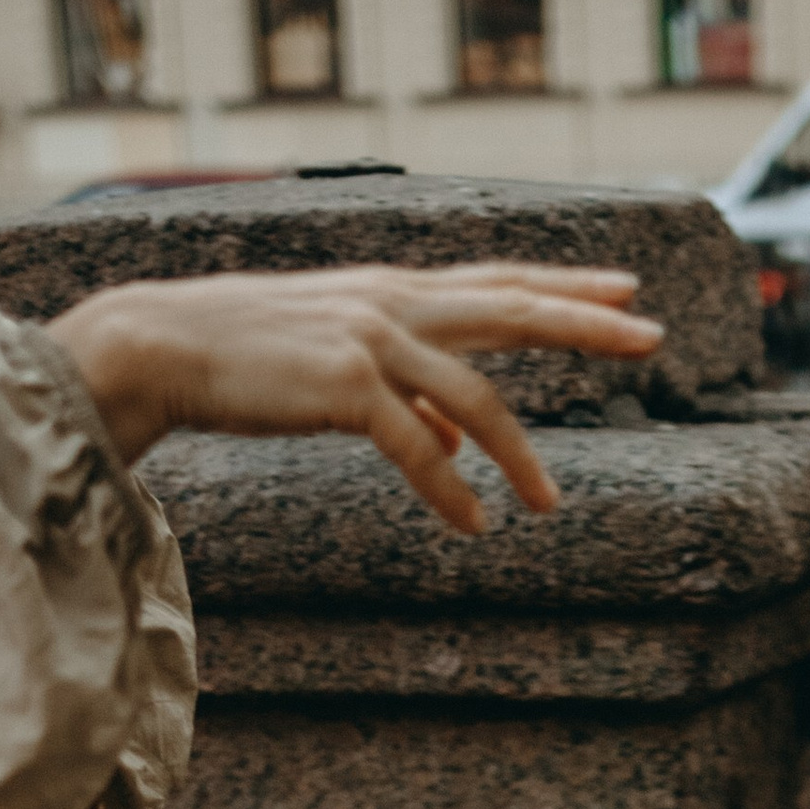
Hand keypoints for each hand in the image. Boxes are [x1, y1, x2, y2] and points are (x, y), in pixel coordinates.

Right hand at [0, 261, 664, 533]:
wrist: (158, 348)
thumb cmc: (243, 363)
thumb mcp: (338, 370)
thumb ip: (410, 396)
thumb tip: (463, 441)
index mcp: (391, 292)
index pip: (496, 282)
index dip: (564, 287)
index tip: (625, 291)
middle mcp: (389, 301)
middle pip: (509, 307)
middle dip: (585, 323)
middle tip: (652, 337)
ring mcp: (368, 337)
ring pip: (474, 392)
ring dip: (519, 454)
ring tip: (550, 506)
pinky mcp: (342, 384)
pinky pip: (419, 444)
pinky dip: (451, 489)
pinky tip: (475, 526)